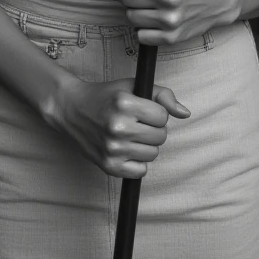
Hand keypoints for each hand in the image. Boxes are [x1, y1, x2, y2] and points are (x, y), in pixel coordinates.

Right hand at [52, 76, 190, 178]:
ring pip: (153, 154)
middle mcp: (118, 127)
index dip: (156, 113)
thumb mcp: (133, 86)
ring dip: (146, 145)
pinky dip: (137, 162)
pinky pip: (141, 171)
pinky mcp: (109, 166)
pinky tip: (126, 149)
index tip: (144, 110)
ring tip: (131, 135)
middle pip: (161, 136)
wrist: (73, 110)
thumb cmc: (106, 96)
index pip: (163, 116)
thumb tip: (185, 113)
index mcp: (124, 103)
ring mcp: (112, 148)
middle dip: (154, 129)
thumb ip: (163, 95)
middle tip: (137, 123)